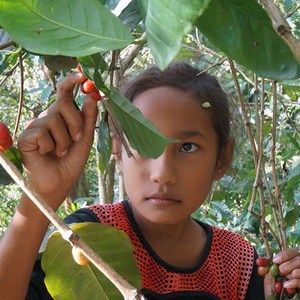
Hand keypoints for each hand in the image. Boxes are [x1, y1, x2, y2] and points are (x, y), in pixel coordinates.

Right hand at [17, 72, 97, 208]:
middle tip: (76, 139)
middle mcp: (48, 116)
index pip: (64, 92)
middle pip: (63, 103)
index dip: (72, 81)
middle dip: (76, 123)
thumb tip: (92, 96)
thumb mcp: (85, 138)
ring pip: (54, 119)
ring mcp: (35, 126)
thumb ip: (88, 118)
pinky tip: (47, 154)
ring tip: (61, 151)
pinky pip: (42, 132)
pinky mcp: (26, 137)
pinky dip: (51, 146)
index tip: (83, 74)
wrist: (59, 182)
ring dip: (64, 140)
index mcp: (62, 115)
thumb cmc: (71, 160)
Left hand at [264, 249, 299, 297]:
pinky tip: (286, 286)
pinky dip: (293, 283)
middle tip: (280, 272)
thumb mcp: (269, 277)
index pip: (292, 252)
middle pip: (298, 260)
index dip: (283, 255)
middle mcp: (299, 267)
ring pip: (299, 270)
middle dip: (286, 266)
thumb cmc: (273, 290)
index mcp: (291, 262)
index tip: (275, 261)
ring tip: (283, 280)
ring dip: (290, 275)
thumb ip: (267, 268)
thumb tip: (260, 261)